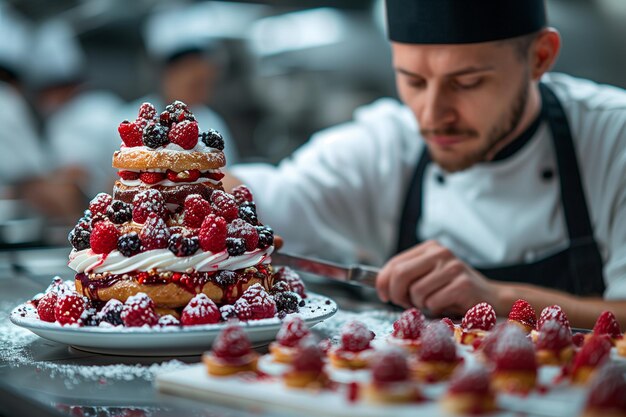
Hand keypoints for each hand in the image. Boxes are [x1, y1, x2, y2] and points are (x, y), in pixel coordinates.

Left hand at [376, 240, 500, 314]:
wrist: (489, 298)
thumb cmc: (453, 290)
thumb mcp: (428, 277)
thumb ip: (407, 277)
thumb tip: (381, 285)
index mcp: (429, 248)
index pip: (395, 263)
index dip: (383, 281)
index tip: (383, 294)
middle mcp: (441, 253)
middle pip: (401, 274)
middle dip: (396, 294)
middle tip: (404, 303)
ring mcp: (453, 267)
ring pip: (416, 292)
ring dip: (420, 305)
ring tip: (432, 302)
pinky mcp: (463, 284)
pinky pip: (433, 302)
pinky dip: (435, 309)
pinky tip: (446, 305)